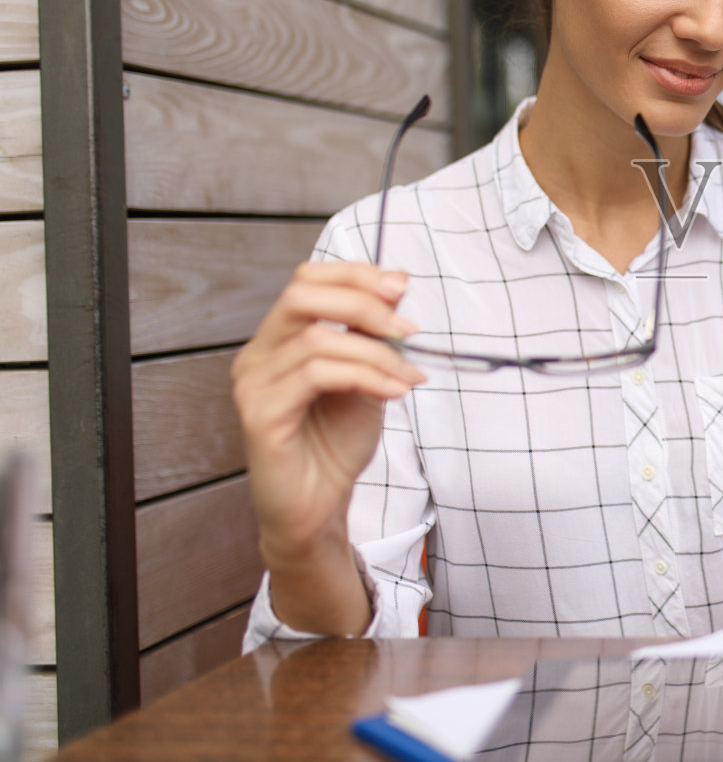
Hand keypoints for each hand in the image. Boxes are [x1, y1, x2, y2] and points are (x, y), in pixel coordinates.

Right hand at [232, 262, 424, 564]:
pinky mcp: (260, 414)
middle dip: (364, 303)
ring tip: (410, 376)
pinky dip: (365, 376)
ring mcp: (253, 384)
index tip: (400, 287)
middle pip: (302, 294)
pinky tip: (392, 391)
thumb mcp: (367, 374)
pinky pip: (316, 375)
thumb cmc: (336, 442)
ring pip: (318, 339)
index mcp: (278, 339)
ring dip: (377, 353)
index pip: (306, 278)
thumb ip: (374, 332)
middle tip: (408, 330)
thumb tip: (399, 281)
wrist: (318, 507)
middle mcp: (257, 355)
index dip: (354, 274)